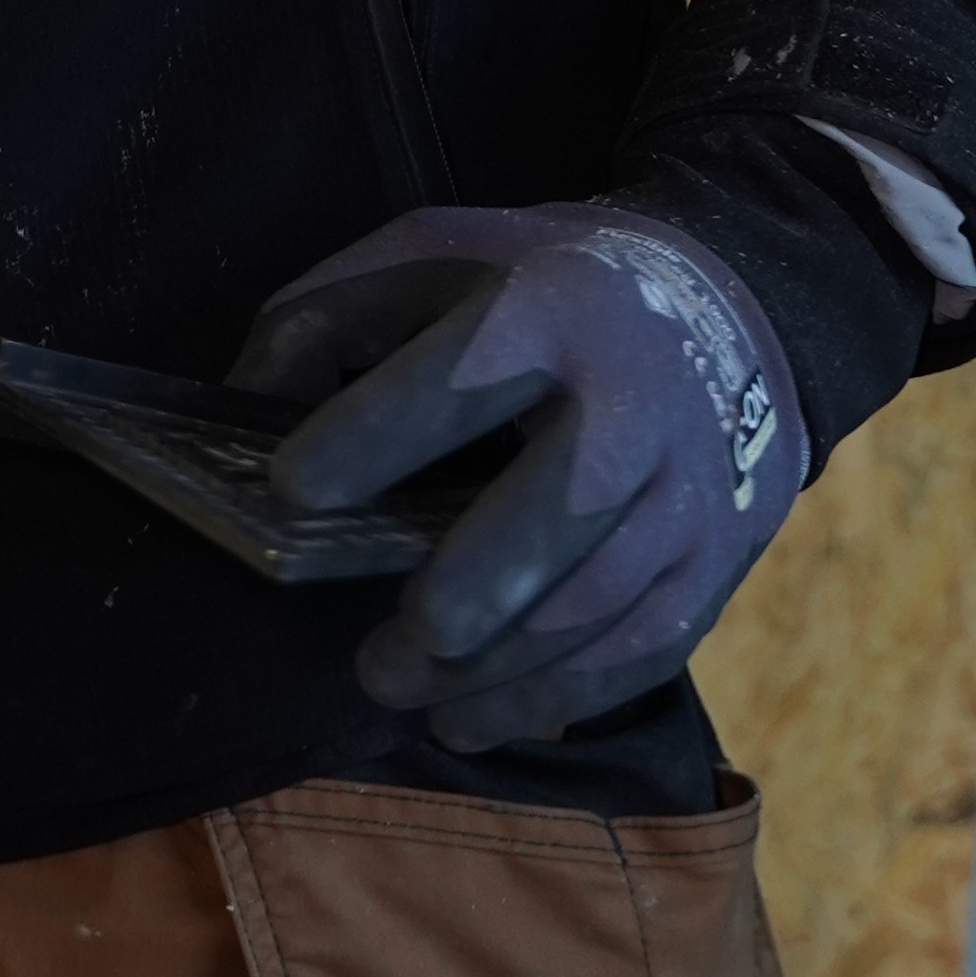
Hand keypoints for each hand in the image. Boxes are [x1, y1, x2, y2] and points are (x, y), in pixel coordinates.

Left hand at [249, 199, 805, 752]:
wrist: (729, 304)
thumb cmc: (536, 290)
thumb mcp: (426, 257)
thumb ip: (325, 326)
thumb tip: (246, 423)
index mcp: (551, 306)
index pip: (458, 378)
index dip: (372, 435)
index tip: (291, 490)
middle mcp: (635, 397)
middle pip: (555, 510)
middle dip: (463, 595)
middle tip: (378, 653)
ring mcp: (691, 486)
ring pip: (598, 603)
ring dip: (493, 672)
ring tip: (399, 688)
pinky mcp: (716, 559)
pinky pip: (641, 650)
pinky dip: (552, 700)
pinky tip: (474, 719)